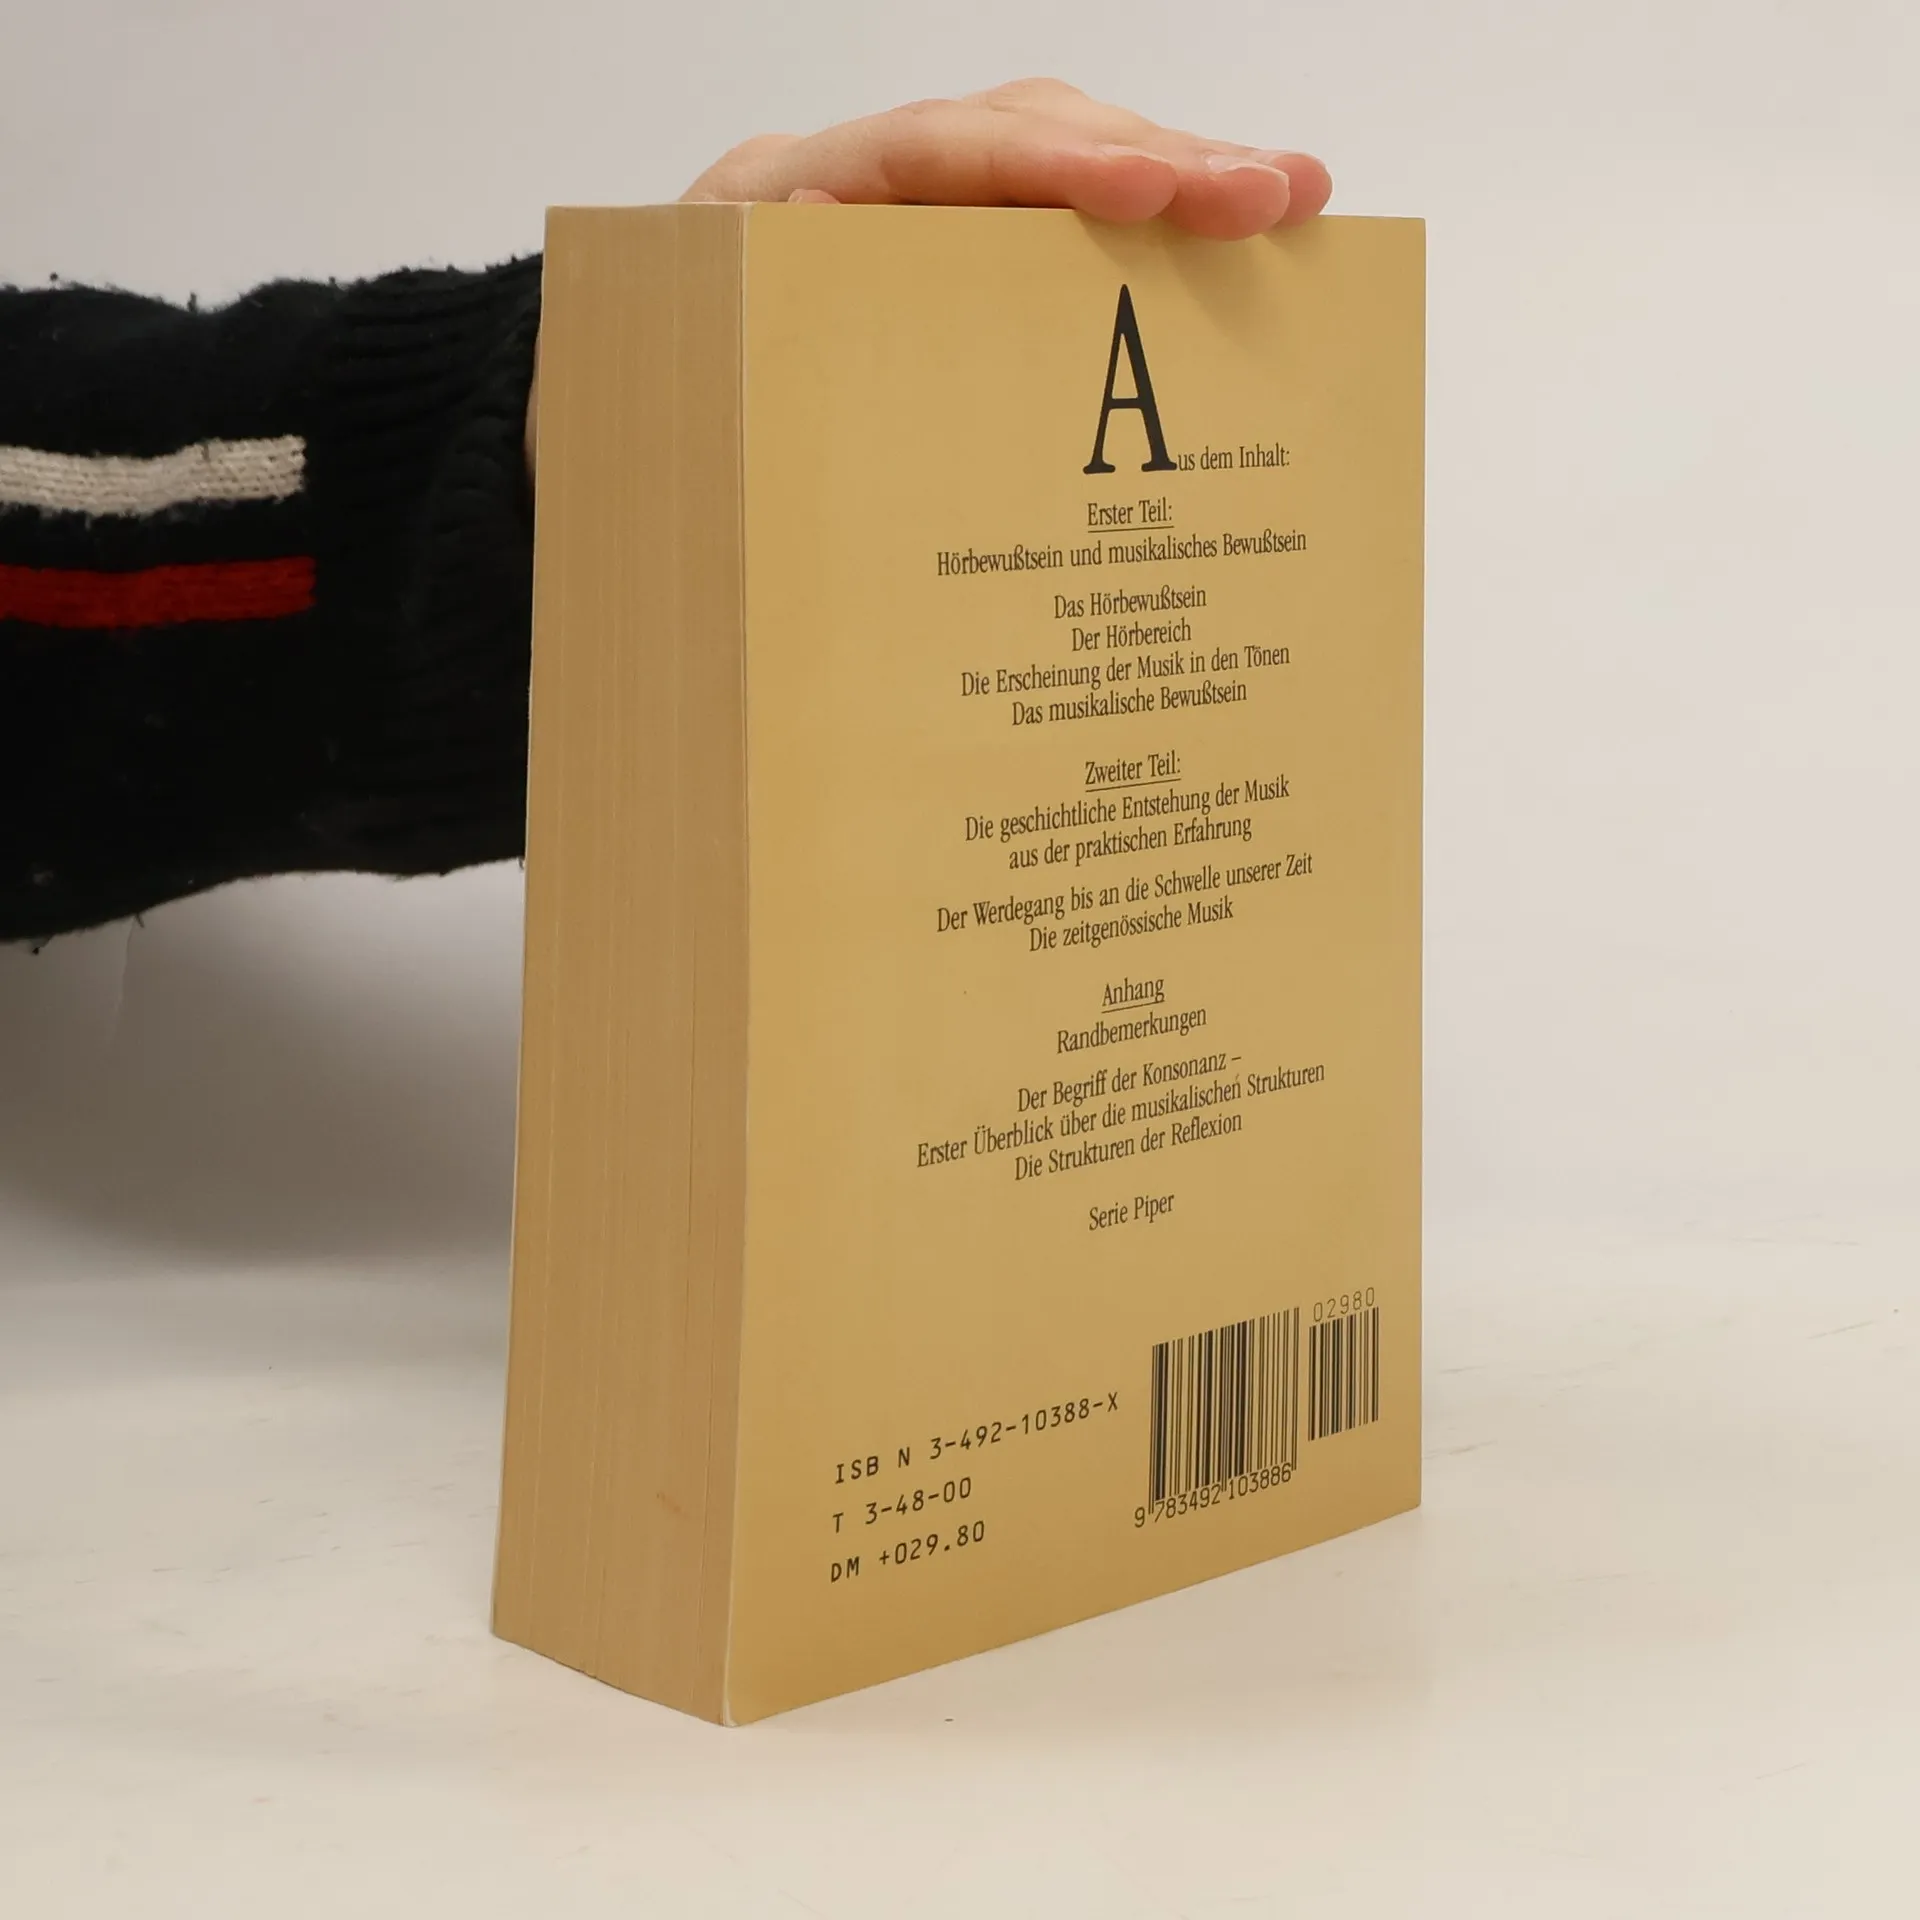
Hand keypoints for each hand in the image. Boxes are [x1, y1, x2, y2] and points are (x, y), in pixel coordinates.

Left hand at [527, 80, 1332, 476]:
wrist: (595, 441)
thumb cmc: (628, 433)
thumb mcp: (651, 415)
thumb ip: (713, 379)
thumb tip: (796, 299)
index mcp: (772, 210)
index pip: (929, 152)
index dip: (1045, 165)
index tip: (1153, 190)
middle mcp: (850, 197)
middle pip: (1019, 140)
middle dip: (1157, 160)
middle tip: (1280, 192)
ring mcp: (905, 233)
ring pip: (1053, 181)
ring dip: (1174, 190)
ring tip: (1288, 205)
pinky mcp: (942, 279)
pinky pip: (1048, 247)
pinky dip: (1137, 250)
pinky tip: (1221, 259)